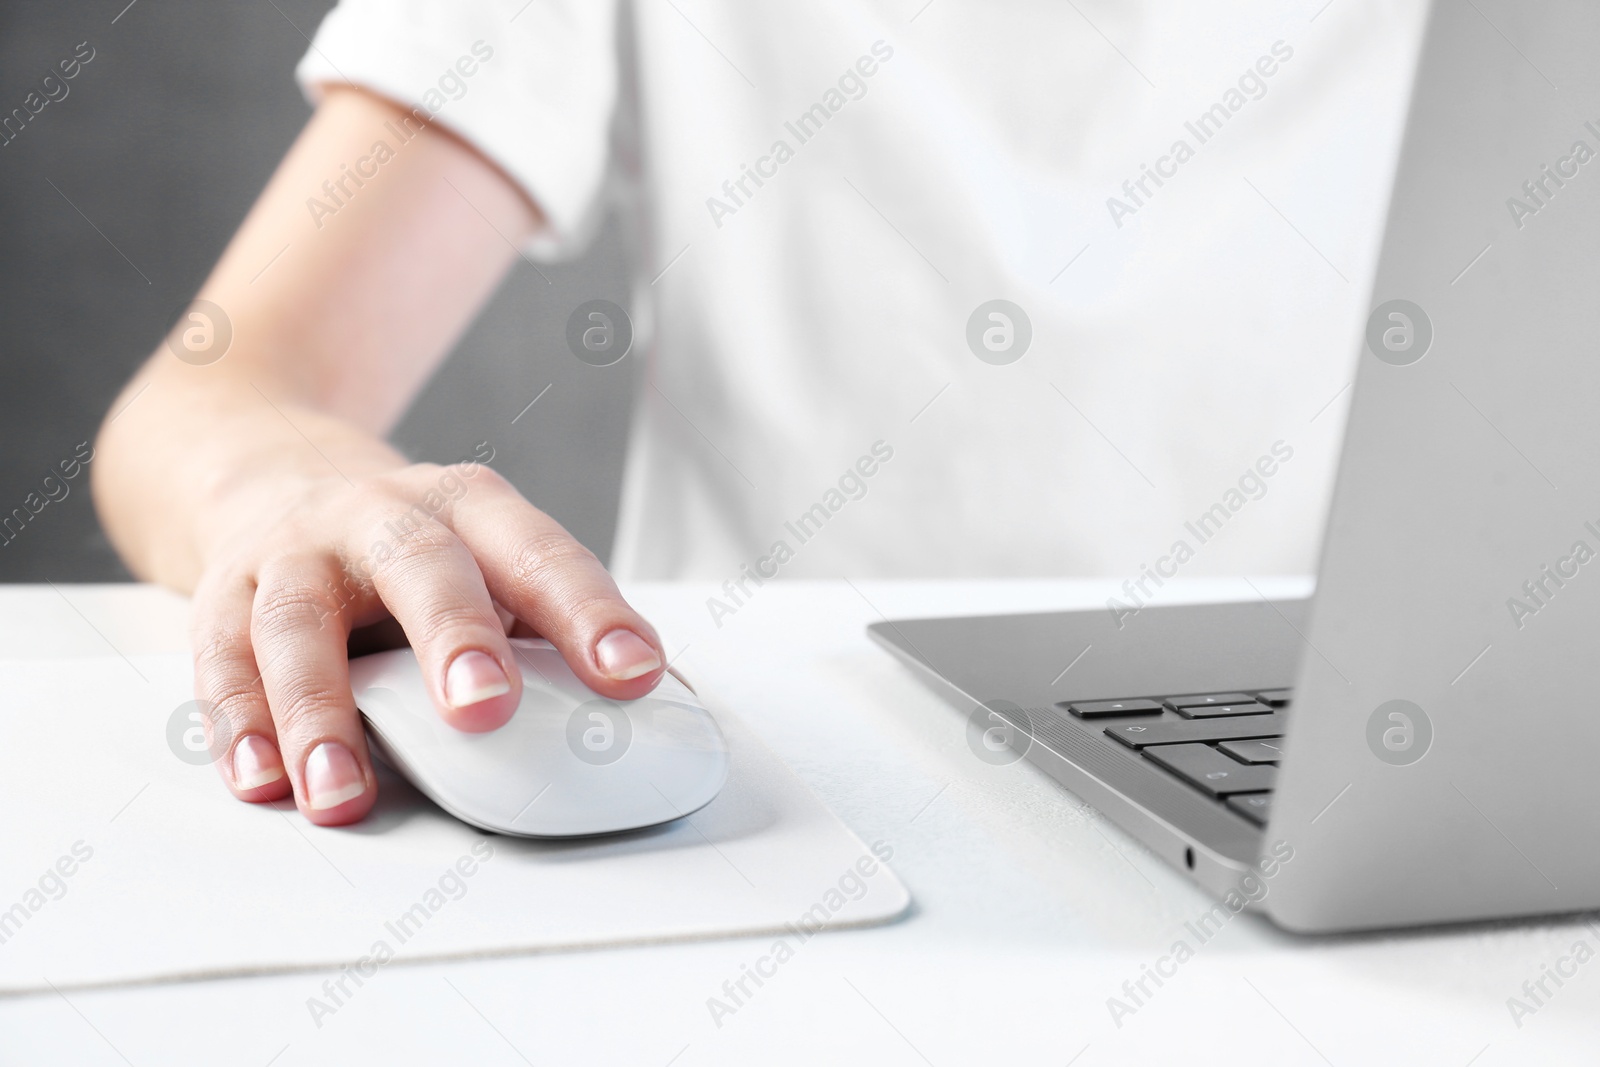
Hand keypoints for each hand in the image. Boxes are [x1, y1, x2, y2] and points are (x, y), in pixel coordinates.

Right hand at [188, 460, 663, 824]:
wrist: (274, 473)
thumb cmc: (415, 546)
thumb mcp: (492, 558)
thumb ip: (560, 627)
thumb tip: (675, 706)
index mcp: (472, 508)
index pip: (540, 554)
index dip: (589, 613)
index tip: (633, 675)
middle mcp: (382, 517)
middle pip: (421, 566)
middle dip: (456, 636)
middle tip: (486, 709)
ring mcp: (296, 553)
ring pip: (300, 624)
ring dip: (320, 712)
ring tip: (343, 792)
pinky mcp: (223, 595)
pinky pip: (222, 660)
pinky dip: (238, 724)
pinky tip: (261, 778)